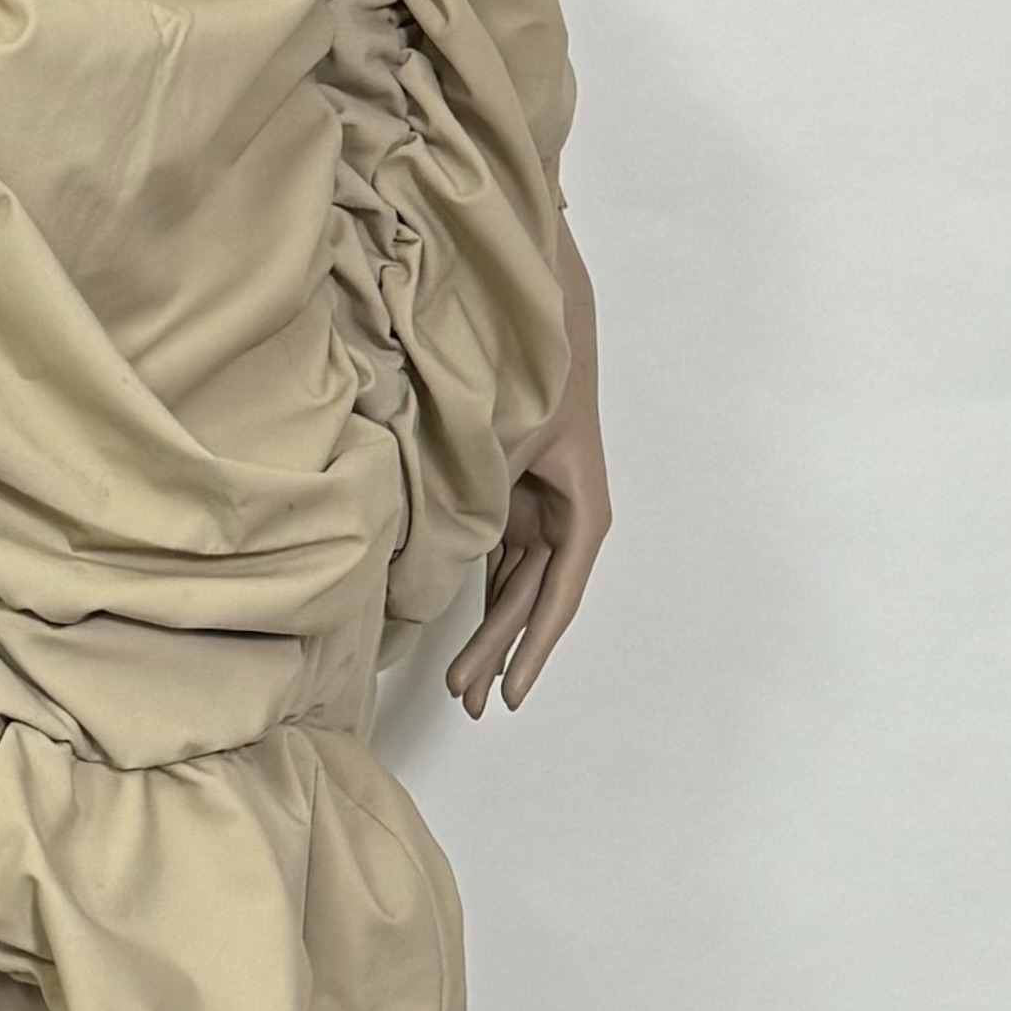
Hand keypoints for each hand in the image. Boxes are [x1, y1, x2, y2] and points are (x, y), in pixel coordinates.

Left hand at [447, 217, 608, 714]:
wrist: (535, 309)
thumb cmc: (533, 369)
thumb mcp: (504, 437)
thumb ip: (473, 496)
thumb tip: (429, 562)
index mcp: (580, 507)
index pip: (557, 591)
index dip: (532, 644)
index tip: (511, 690)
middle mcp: (563, 514)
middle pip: (532, 598)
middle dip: (500, 650)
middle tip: (473, 701)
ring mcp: (534, 506)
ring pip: (512, 584)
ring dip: (489, 629)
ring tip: (463, 686)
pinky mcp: (506, 494)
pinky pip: (495, 556)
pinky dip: (477, 589)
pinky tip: (456, 631)